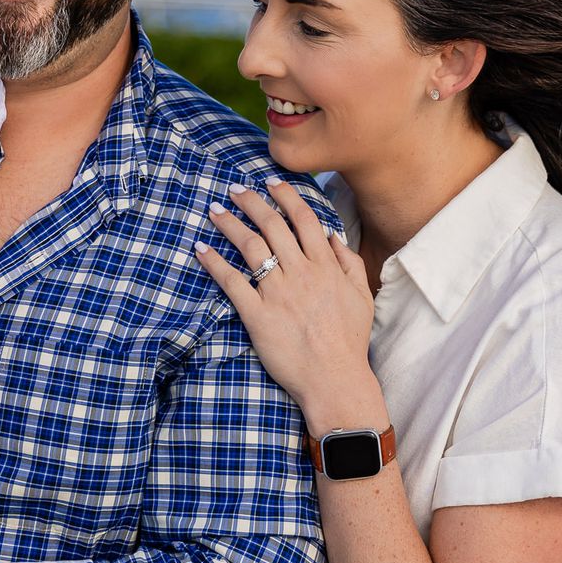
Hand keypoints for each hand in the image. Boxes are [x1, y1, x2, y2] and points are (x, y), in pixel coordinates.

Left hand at [195, 180, 378, 418]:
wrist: (336, 380)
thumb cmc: (349, 341)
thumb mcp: (361, 296)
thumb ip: (349, 262)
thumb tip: (332, 236)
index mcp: (326, 266)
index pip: (304, 219)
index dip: (286, 196)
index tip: (272, 182)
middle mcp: (301, 273)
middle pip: (273, 225)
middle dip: (251, 201)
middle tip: (235, 189)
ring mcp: (278, 293)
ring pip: (251, 246)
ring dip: (230, 223)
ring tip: (214, 210)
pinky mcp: (257, 315)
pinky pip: (232, 282)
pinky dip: (214, 263)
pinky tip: (200, 249)